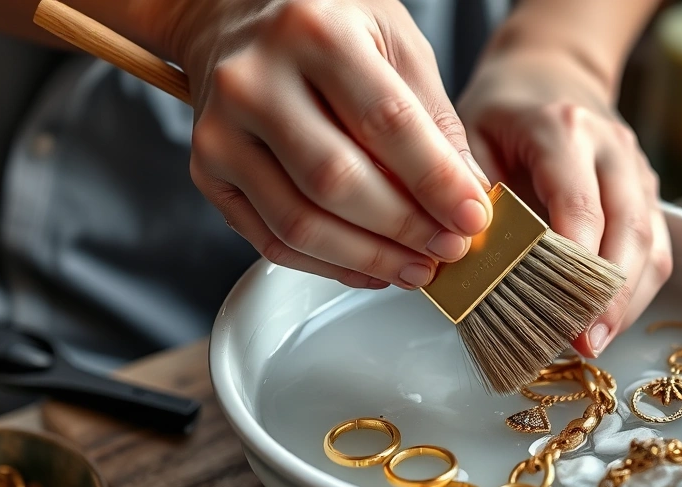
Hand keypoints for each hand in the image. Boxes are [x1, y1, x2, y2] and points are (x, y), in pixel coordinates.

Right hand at [159, 0, 493, 288]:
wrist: (232, 16)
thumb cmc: (325, 25)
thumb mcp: (394, 41)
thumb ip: (433, 119)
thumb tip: (466, 198)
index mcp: (314, 32)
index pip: (385, 122)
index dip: (435, 181)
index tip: (473, 217)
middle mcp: (255, 80)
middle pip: (337, 181)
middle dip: (405, 229)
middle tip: (450, 249)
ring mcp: (220, 130)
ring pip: (300, 222)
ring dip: (369, 259)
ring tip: (416, 267)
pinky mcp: (208, 171)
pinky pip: (271, 239)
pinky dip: (328, 265)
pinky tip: (369, 268)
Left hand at [457, 49, 671, 357]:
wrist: (551, 70)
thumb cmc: (502, 109)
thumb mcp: (469, 135)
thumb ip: (473, 191)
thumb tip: (472, 260)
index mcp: (564, 128)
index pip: (580, 205)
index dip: (574, 264)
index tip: (558, 312)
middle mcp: (612, 148)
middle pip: (628, 229)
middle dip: (609, 294)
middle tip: (582, 343)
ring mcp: (637, 170)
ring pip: (651, 243)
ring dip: (628, 299)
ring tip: (595, 343)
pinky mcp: (647, 192)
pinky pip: (656, 246)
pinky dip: (636, 289)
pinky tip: (609, 320)